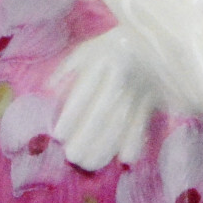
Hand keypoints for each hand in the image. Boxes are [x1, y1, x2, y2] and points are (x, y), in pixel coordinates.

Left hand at [50, 30, 156, 169]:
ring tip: (90, 164)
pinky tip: (125, 159)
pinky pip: (145, 122)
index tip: (59, 135)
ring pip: (123, 121)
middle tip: (72, 156)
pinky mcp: (155, 98)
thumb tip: (47, 91)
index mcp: (103, 59)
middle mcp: (122, 74)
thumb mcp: (89, 47)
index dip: (72, 115)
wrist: (156, 38)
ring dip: (107, 146)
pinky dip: (137, 141)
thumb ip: (67, 67)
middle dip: (87, 137)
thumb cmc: (114, 45)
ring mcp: (141, 88)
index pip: (85, 91)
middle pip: (103, 111)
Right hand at [116, 0, 202, 123]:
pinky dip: (183, 101)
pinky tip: (194, 101)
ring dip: (197, 108)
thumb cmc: (175, 11)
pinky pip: (169, 93)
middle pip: (193, 99)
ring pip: (180, 99)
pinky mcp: (148, 72)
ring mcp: (157, 69)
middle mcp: (171, 63)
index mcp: (187, 50)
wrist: (136, 4)